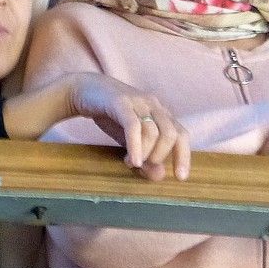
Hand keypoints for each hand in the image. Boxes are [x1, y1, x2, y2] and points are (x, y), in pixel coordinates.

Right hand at [5, 73, 189, 180]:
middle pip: (172, 134)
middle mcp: (154, 105)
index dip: (183, 156)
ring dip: (145, 153)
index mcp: (161, 113)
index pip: (181, 134)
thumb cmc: (111, 116)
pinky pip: (134, 126)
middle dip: (161, 156)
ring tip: (131, 163)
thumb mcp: (130, 140)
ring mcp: (138, 102)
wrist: (84, 90)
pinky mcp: (121, 102)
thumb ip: (145, 156)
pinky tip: (133, 161)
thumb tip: (160, 176)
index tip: (181, 178)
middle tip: (145, 167)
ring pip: (154, 132)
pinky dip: (136, 145)